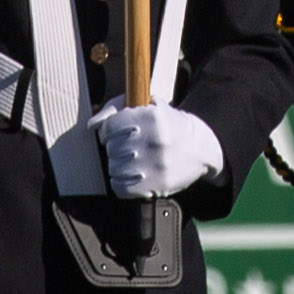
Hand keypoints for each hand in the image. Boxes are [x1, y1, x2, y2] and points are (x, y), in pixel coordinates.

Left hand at [62, 103, 226, 203]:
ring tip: (130, 161)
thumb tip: (92, 125)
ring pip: (115, 168)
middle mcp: (155, 140)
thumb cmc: (169, 124)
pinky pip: (122, 188)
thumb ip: (116, 107)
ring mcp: (157, 165)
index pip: (111, 127)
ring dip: (118, 165)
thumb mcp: (149, 105)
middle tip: (126, 147)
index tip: (115, 133)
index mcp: (153, 117)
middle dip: (115, 148)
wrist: (201, 148)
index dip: (109, 131)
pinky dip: (120, 183)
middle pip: (112, 148)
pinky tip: (131, 175)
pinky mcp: (158, 185)